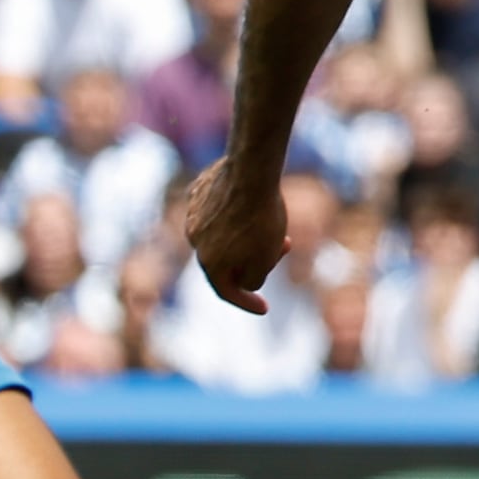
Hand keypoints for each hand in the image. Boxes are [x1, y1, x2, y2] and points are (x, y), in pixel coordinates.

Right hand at [180, 155, 289, 310]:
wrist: (251, 170)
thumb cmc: (261, 218)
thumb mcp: (264, 258)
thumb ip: (252, 279)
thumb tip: (245, 280)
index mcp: (210, 263)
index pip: (227, 291)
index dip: (247, 302)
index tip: (265, 308)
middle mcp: (195, 241)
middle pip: (225, 260)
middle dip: (255, 259)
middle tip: (284, 248)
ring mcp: (194, 214)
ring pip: (221, 232)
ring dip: (244, 234)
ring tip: (274, 222)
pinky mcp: (198, 191)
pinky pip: (217, 209)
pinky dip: (234, 212)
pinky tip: (253, 201)